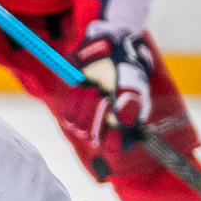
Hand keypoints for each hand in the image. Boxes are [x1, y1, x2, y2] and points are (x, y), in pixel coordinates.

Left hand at [72, 30, 153, 146]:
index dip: (113, 145)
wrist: (105, 52)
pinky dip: (73, 101)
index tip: (114, 133)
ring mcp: (90, 120)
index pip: (115, 147)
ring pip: (80, 127)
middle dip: (97, 115)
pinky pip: (68, 116)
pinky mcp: (75, 110)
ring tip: (93, 88)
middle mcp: (107, 126)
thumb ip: (131, 100)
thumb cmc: (124, 69)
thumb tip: (126, 122)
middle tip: (102, 95)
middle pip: (94, 136)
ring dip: (84, 106)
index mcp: (125, 124)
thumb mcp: (132, 82)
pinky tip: (81, 87)